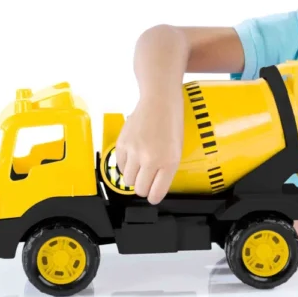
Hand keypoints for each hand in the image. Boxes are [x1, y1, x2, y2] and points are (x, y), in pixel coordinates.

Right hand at [115, 90, 183, 204]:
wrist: (159, 100)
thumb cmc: (172, 121)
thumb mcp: (177, 148)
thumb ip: (167, 169)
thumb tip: (156, 185)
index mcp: (169, 162)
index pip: (156, 194)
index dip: (154, 196)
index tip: (154, 194)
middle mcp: (151, 159)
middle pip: (139, 190)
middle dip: (143, 188)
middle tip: (147, 180)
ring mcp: (134, 152)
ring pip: (127, 181)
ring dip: (134, 177)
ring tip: (140, 166)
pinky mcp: (122, 144)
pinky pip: (120, 166)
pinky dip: (126, 165)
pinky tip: (133, 156)